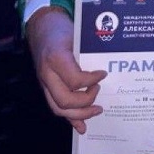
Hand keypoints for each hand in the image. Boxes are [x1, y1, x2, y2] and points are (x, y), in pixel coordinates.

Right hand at [26, 7, 106, 132]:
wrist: (42, 27)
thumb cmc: (63, 29)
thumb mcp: (77, 34)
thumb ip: (89, 49)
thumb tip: (111, 65)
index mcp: (56, 58)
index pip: (74, 79)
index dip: (91, 80)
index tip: (104, 74)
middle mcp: (47, 74)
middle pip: (65, 100)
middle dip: (86, 101)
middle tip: (100, 91)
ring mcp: (45, 83)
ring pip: (59, 108)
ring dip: (80, 113)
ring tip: (98, 110)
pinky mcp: (46, 87)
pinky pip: (56, 106)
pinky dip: (70, 119)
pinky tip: (82, 126)